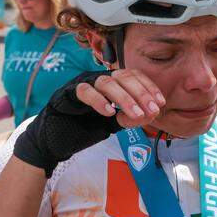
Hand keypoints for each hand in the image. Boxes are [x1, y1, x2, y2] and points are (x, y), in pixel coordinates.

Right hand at [13, 70, 164, 176]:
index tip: (160, 103)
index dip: (149, 86)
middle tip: (152, 110)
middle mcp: (98, 79)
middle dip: (141, 93)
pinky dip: (99, 100)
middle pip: (123, 76)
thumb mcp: (114, 124)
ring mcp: (83, 83)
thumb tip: (150, 113)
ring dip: (125, 98)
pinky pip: (85, 91)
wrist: (55, 141)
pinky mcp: (67, 93)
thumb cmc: (85, 128)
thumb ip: (130, 118)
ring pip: (107, 81)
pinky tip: (109, 113)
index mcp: (111, 83)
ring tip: (136, 115)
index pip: (133, 75)